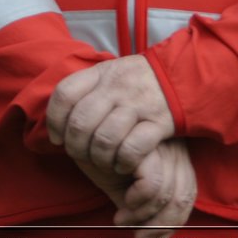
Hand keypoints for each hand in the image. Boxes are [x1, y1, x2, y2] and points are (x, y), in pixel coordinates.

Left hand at [46, 56, 174, 174]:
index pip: (65, 94)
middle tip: (80, 155)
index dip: (55, 120)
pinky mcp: (159, 122)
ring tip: (102, 162)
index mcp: (101, 73)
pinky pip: (132, 148)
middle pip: (81, 122)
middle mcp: (116, 87)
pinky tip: (123, 164)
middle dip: (75, 146)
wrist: (182, 75)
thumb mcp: (110, 73)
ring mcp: (138, 104)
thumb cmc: (138, 81)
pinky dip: (123, 161)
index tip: (58, 137)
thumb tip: (58, 119)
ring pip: (104, 139)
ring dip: (98, 158)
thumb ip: (86, 89)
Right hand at [74, 139, 196, 237]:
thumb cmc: (101, 159)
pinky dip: (137, 200)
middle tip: (136, 236)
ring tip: (121, 220)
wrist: (77, 132)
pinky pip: (151, 182)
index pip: (186, 194)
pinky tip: (123, 202)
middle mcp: (173, 145)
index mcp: (174, 154)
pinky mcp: (143, 142)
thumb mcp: (125, 186)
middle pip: (182, 196)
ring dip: (143, 216)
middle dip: (159, 226)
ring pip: (166, 193)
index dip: (170, 223)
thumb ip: (143, 208)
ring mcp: (160, 143)